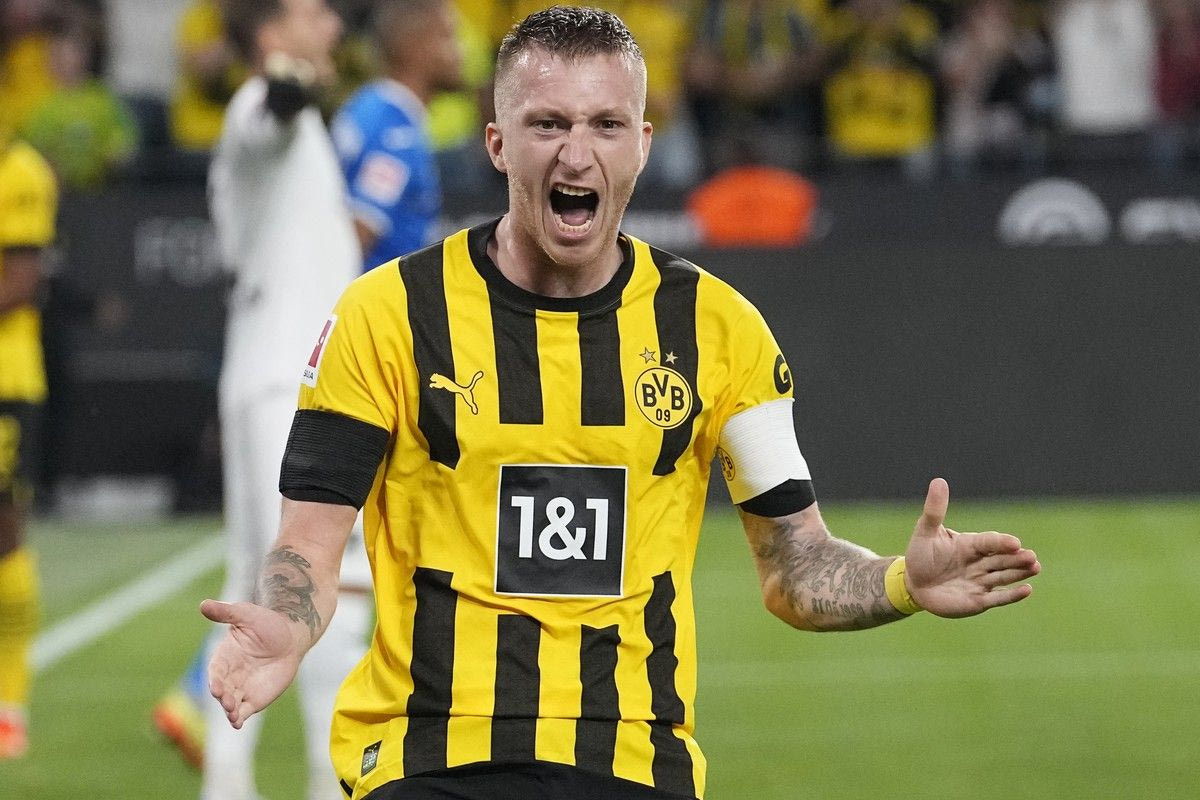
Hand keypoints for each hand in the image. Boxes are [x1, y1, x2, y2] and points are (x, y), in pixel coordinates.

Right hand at [200, 599, 304, 728]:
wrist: (290, 636)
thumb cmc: (266, 622)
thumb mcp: (246, 614)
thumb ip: (225, 612)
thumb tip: (203, 604)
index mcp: (224, 656)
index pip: (216, 671)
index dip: (215, 679)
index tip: (215, 687)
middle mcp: (230, 675)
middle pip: (222, 690)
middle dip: (223, 697)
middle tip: (226, 701)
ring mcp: (241, 688)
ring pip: (231, 703)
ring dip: (230, 709)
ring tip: (233, 715)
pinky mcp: (254, 699)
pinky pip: (244, 710)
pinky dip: (239, 718)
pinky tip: (237, 723)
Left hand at [904, 478, 1040, 617]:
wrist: (914, 584)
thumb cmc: (921, 555)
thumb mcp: (925, 532)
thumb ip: (935, 510)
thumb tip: (938, 480)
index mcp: (970, 544)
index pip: (989, 542)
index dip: (1001, 542)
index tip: (1014, 543)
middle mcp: (980, 562)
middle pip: (1002, 559)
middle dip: (1017, 558)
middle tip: (1032, 557)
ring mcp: (981, 581)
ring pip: (1004, 576)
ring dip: (1019, 573)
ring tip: (1035, 567)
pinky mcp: (978, 601)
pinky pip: (998, 598)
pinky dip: (1012, 595)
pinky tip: (1027, 590)